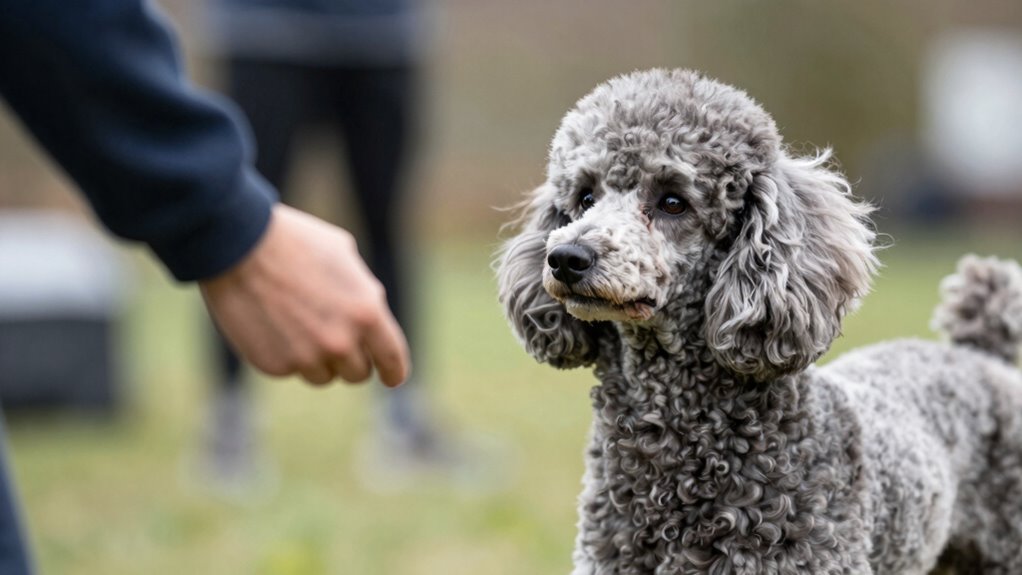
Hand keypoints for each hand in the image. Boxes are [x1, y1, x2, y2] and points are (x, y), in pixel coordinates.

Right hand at [199, 204, 409, 385]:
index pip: (392, 359)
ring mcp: (306, 357)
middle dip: (351, 359)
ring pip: (324, 376)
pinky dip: (287, 355)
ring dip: (319, 359)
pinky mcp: (275, 365)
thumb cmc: (295, 242)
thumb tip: (369, 321)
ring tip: (299, 323)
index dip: (393, 372)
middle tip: (334, 338)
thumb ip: (363, 292)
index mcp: (367, 313)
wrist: (238, 246)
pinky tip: (273, 324)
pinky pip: (291, 370)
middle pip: (358, 374)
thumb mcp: (344, 256)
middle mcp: (340, 342)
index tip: (391, 378)